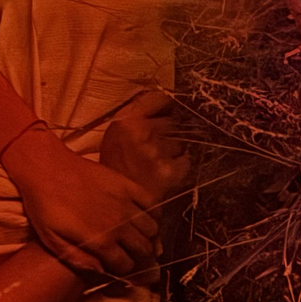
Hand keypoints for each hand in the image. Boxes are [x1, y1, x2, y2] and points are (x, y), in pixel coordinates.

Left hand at [8, 135, 159, 281]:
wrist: (45, 167)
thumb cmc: (43, 205)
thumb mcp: (51, 239)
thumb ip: (78, 259)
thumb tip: (102, 272)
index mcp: (100, 241)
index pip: (126, 266)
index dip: (124, 270)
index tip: (119, 266)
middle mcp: (119, 225)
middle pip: (144, 250)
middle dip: (141, 258)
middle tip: (133, 256)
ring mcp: (126, 203)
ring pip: (152, 230)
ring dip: (148, 238)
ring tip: (138, 238)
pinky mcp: (127, 185)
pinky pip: (153, 203)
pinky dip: (154, 214)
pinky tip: (144, 217)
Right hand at [99, 89, 189, 206]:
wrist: (114, 202)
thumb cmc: (114, 166)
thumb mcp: (115, 134)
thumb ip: (135, 115)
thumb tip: (164, 101)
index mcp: (125, 121)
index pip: (158, 98)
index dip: (166, 104)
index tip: (169, 107)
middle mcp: (143, 133)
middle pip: (173, 121)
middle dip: (169, 130)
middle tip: (158, 142)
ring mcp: (159, 152)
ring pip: (181, 141)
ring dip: (174, 148)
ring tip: (158, 159)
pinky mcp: (171, 171)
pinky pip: (186, 159)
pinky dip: (180, 164)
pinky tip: (166, 170)